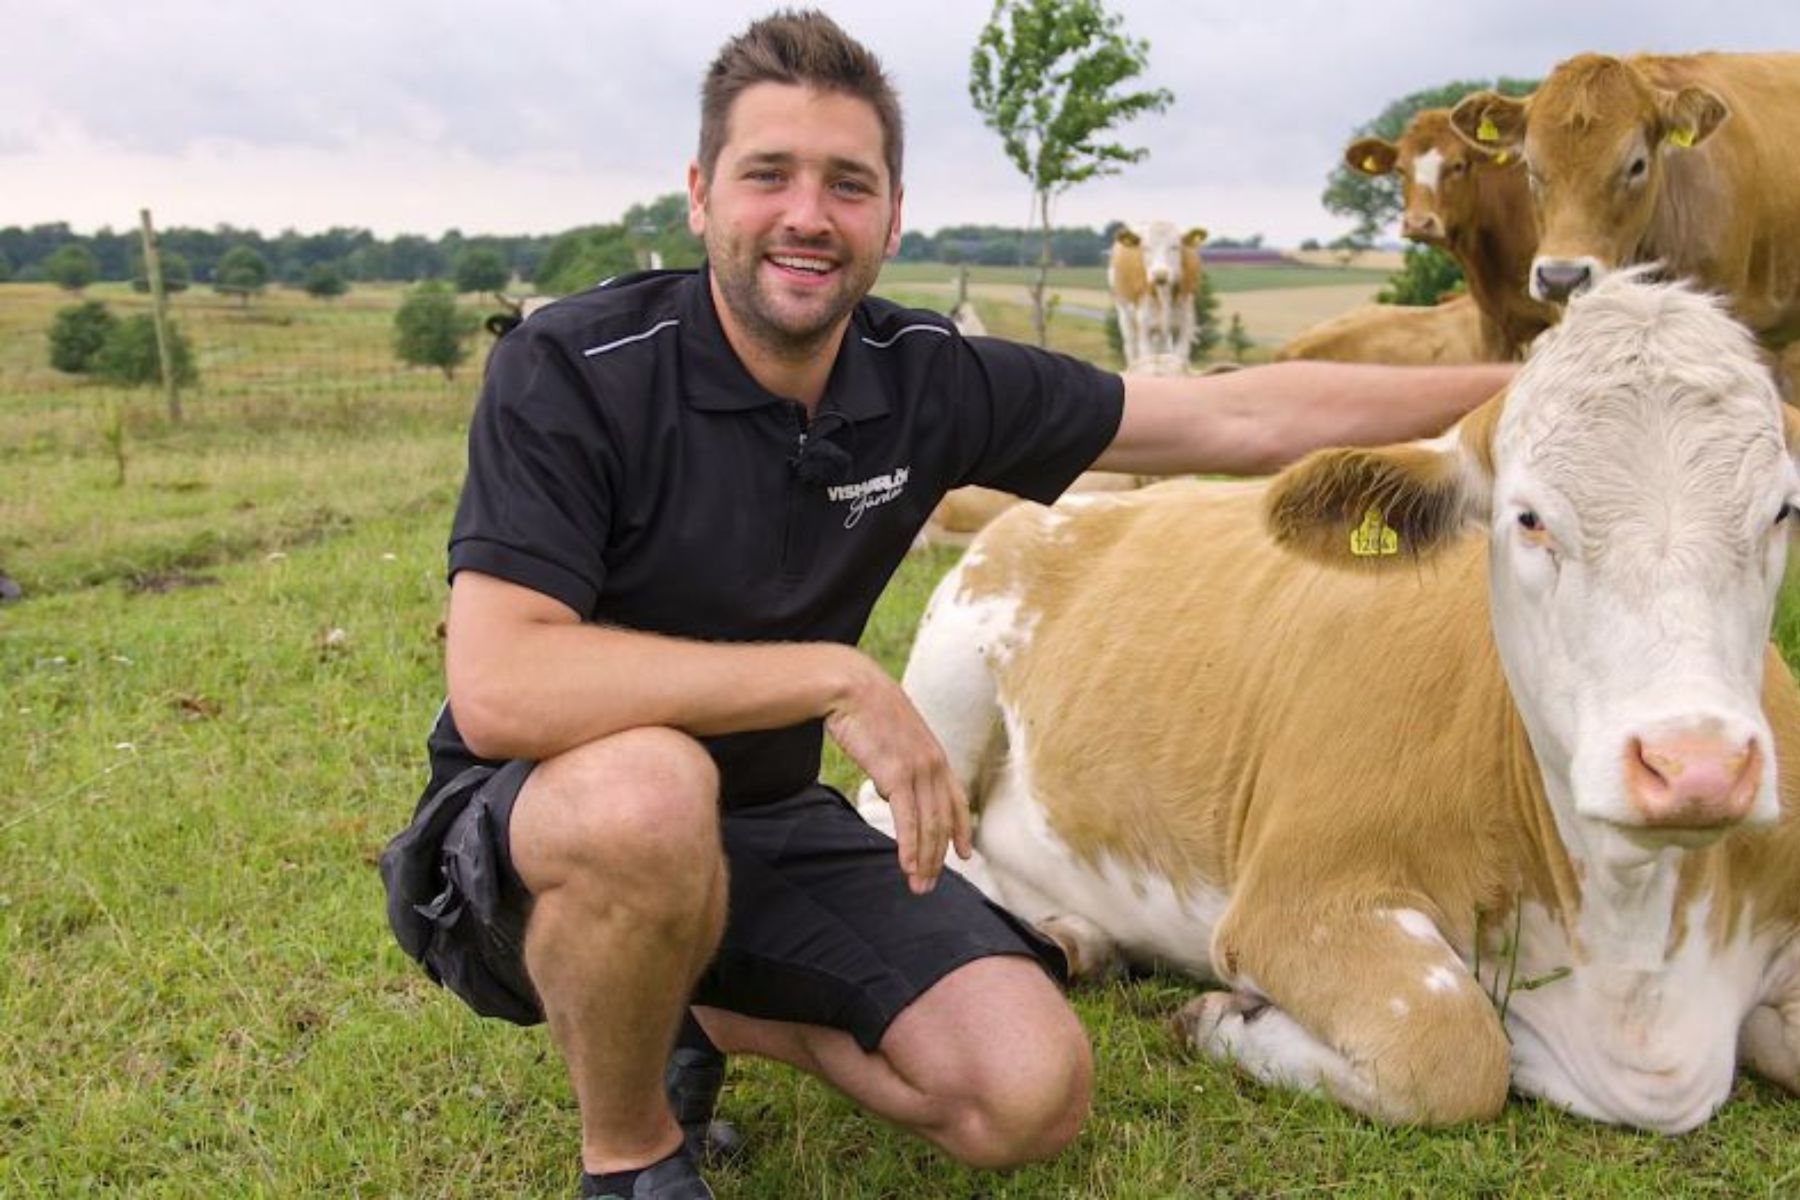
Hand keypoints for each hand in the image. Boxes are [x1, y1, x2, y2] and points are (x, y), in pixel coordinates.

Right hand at [825, 652, 971, 894]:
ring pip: (928, 825)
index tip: (964, 854)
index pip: (955, 799)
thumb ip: (900, 762)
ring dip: (924, 860)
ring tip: (918, 885)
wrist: (851, 687)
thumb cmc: (865, 708)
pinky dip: (909, 846)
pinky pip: (907, 820)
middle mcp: (933, 763)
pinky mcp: (895, 774)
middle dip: (939, 857)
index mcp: (935, 754)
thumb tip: (891, 788)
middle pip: (942, 821)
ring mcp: (917, 769)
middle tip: (930, 885)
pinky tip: (907, 865)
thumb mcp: (894, 735)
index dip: (960, 829)